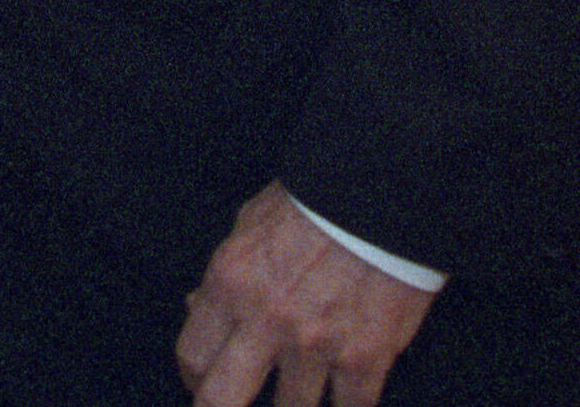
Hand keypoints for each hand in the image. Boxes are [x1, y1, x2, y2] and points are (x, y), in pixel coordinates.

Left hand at [177, 184, 435, 406]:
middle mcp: (267, 319)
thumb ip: (225, 273)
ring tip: (301, 390)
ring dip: (295, 403)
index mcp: (232, 282)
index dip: (194, 378)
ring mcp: (316, 344)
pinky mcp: (365, 359)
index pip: (192, 357)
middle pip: (220, 403)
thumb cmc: (317, 202)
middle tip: (234, 405)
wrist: (386, 194)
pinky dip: (348, 406)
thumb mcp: (251, 221)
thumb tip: (196, 308)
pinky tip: (345, 396)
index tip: (205, 381)